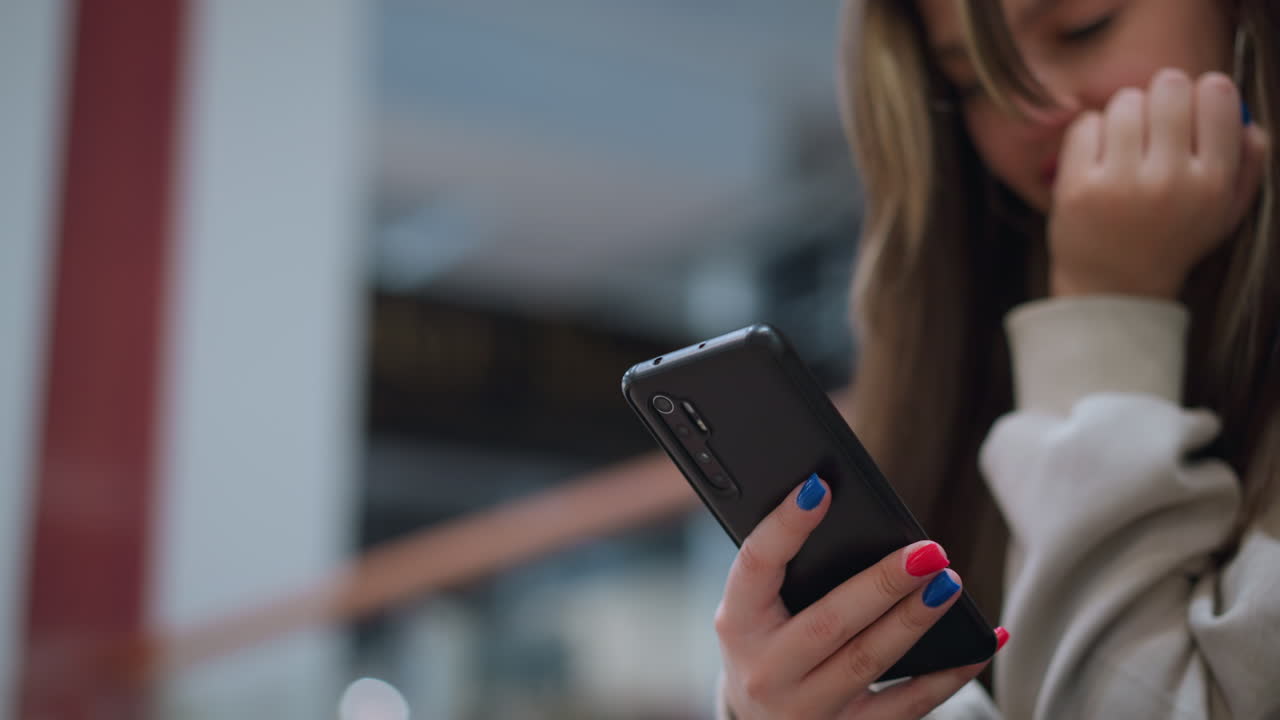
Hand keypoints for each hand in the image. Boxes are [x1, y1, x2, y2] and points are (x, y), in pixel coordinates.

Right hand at [715, 476, 1002, 718]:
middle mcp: (766, 670)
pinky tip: (980, 644)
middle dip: (881, 584)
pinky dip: (948, 675)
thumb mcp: (757, 612)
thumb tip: (844, 504)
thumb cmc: (768, 644)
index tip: (820, 486)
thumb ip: (788, 572)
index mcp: (737, 623)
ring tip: (949, 583)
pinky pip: (906, 706)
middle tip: (927, 551)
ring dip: (913, 620)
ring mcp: (806, 707)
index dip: (786, 525)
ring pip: (867, 660)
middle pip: (828, 622)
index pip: (756, 564)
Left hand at [1048, 69, 1269, 298]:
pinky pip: (1086, 124)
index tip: (1192, 110)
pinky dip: (1092, 132)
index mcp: (1211, 182)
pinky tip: (1099, 156)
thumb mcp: (1224, 213)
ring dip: (1125, 113)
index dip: (1203, 92)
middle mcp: (1168, 180)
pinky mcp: (1077, 187)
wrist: (1114, 289)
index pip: (1217, 94)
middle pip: (1168, 87)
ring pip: (1125, 101)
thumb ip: (1248, 166)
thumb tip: (1249, 119)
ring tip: (1126, 142)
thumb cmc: (1172, 241)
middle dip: (1162, 96)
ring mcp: (1119, 183)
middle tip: (1155, 121)